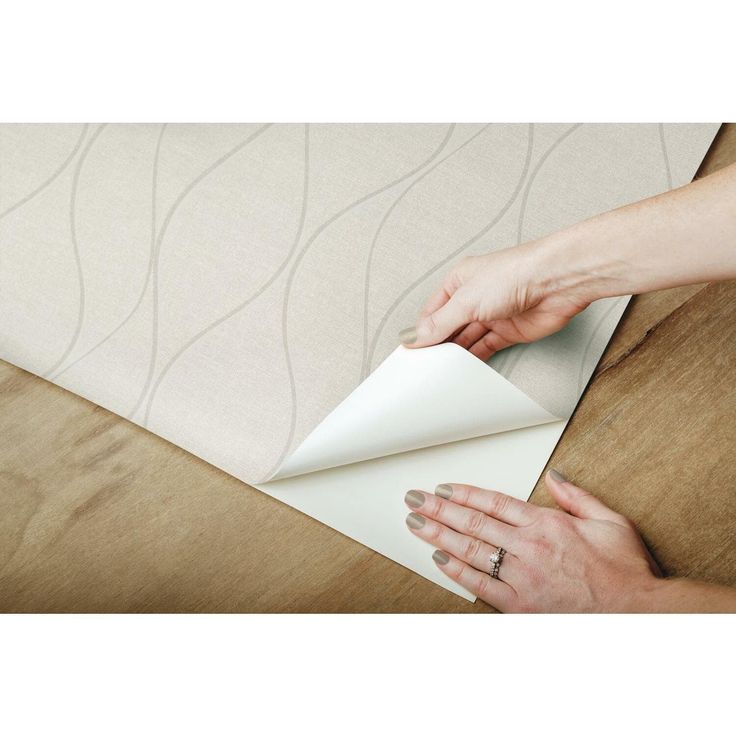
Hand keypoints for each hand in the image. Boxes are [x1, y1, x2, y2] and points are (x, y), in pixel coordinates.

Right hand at [399, 243, 590, 360]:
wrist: (556, 282)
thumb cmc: (514, 274)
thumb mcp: (465, 300)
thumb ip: (439, 323)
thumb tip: (415, 336)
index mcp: (459, 281)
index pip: (432, 311)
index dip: (422, 331)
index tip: (412, 352)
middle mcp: (475, 297)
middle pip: (449, 327)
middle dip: (439, 344)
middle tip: (425, 365)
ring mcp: (492, 315)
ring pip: (467, 339)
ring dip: (456, 353)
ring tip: (442, 370)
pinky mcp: (509, 331)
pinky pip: (487, 348)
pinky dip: (476, 358)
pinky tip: (465, 368)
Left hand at [404, 469, 662, 611]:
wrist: (638, 614)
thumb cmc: (624, 571)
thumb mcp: (610, 521)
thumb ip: (576, 497)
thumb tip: (554, 477)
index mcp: (547, 524)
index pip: (494, 502)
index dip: (464, 493)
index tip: (443, 487)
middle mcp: (529, 548)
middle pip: (473, 523)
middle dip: (439, 508)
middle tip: (415, 499)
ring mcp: (522, 577)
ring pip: (471, 551)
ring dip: (439, 535)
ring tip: (416, 523)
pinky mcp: (521, 605)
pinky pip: (480, 586)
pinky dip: (457, 572)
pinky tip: (438, 559)